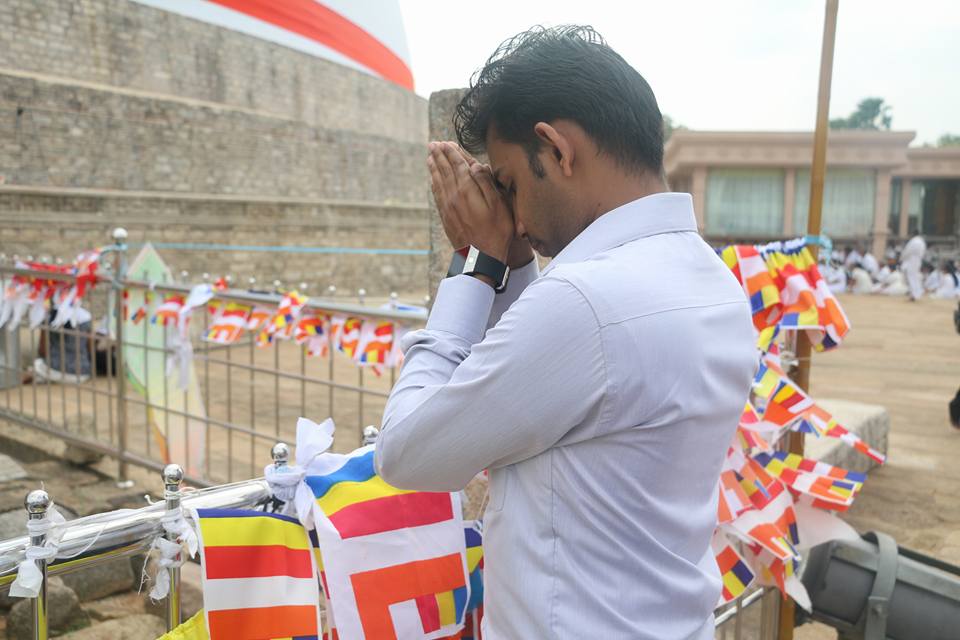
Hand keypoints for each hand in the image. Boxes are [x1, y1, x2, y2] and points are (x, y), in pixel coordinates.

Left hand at [428, 141, 516, 264]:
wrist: (481, 258)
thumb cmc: (496, 232)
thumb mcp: (499, 206)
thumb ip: (486, 183)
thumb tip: (476, 165)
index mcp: (467, 190)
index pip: (458, 165)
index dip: (452, 152)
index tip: (445, 142)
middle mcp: (454, 196)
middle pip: (445, 170)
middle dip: (439, 156)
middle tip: (433, 144)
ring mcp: (448, 207)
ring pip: (438, 181)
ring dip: (434, 167)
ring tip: (429, 156)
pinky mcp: (446, 217)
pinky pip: (437, 195)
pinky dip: (434, 184)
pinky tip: (432, 179)